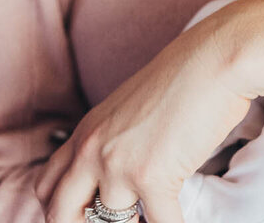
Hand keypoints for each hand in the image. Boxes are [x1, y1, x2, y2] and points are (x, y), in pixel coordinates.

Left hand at [35, 0, 263, 222]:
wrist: (216, 58)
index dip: (60, 208)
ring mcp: (118, 165)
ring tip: (158, 210)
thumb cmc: (186, 76)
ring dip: (137, 221)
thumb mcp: (133, 107)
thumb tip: (127, 173)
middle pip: (59, 212)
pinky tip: (184, 220)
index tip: (86, 214)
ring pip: (112, 222)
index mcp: (87, 131)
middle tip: (115, 222)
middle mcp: (92, 149)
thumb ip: (117, 140)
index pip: (46, 185)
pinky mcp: (152, 177)